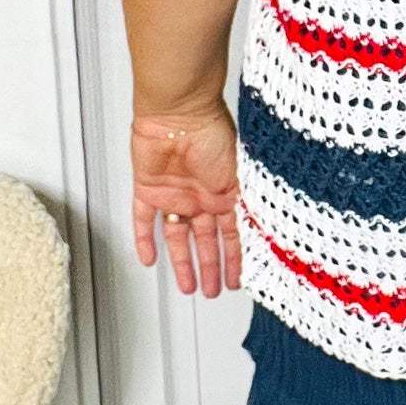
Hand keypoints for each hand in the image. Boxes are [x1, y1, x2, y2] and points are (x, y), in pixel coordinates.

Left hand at [131, 100, 241, 295]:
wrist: (178, 114)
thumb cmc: (212, 133)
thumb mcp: (237, 176)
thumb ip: (244, 205)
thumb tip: (260, 233)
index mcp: (224, 191)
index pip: (231, 233)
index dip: (234, 258)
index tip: (236, 279)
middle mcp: (201, 195)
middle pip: (205, 240)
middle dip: (209, 267)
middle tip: (211, 290)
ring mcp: (175, 194)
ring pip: (178, 236)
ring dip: (183, 262)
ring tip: (188, 286)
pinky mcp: (149, 189)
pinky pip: (144, 221)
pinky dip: (145, 241)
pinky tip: (149, 259)